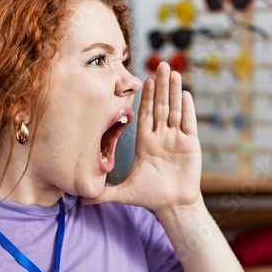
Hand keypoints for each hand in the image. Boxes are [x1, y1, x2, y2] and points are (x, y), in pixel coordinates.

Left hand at [87, 61, 201, 212]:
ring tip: (174, 72)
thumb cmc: (151, 198)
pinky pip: (188, 123)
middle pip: (161, 107)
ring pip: (175, 110)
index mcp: (146, 143)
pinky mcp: (190, 144)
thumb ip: (104, 194)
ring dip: (174, 91)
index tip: (144, 81)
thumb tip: (81, 200)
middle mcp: (161, 137)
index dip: (145, 98)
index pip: (144, 115)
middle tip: (161, 65)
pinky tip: (185, 93)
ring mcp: (176, 139)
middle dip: (161, 86)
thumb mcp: (124, 194)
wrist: (173, 206)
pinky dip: (187, 109)